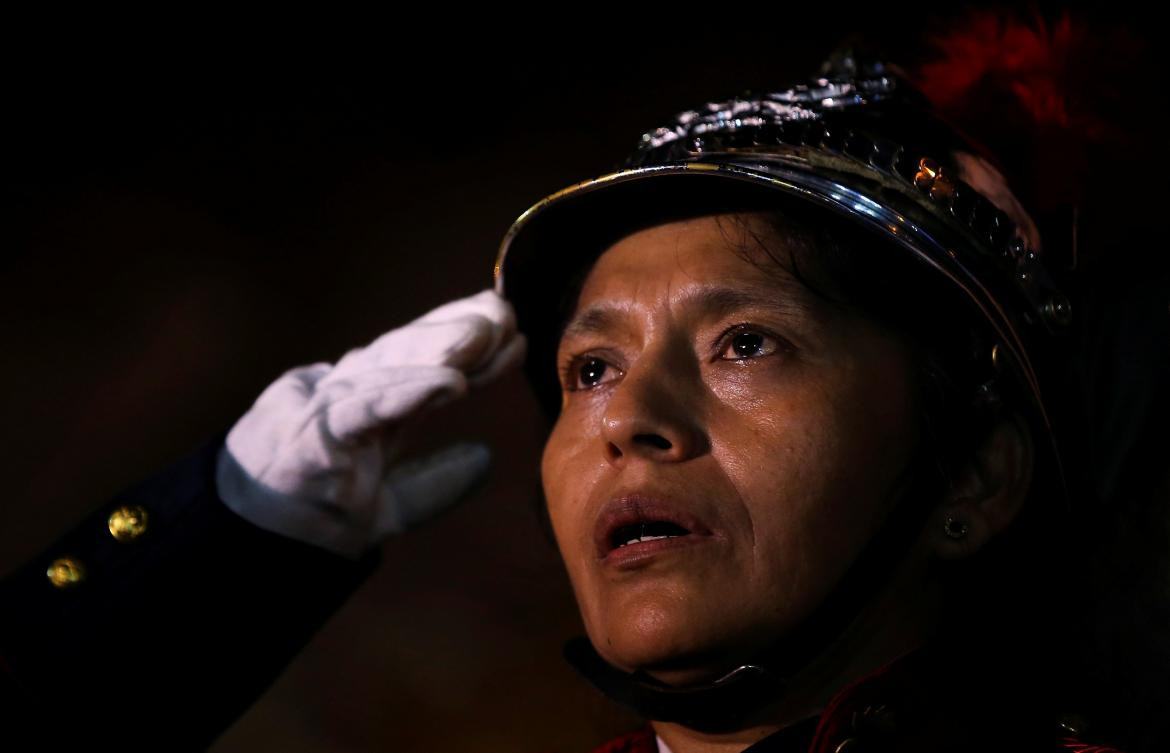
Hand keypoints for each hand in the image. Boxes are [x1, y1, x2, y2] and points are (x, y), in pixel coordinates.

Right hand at [215, 289, 526, 559]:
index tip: (511, 330)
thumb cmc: (310, 519)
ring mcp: (321, 409)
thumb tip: (485, 458)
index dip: (462, 345)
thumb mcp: (386, 504)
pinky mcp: (308, 437)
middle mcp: (341, 395)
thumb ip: (434, 481)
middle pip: (404, 352)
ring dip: (437, 347)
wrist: (247, 551)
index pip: (416, 364)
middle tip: (505, 312)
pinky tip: (450, 381)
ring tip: (485, 331)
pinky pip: (363, 409)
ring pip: (384, 367)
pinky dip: (407, 391)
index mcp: (361, 406)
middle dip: (455, 329)